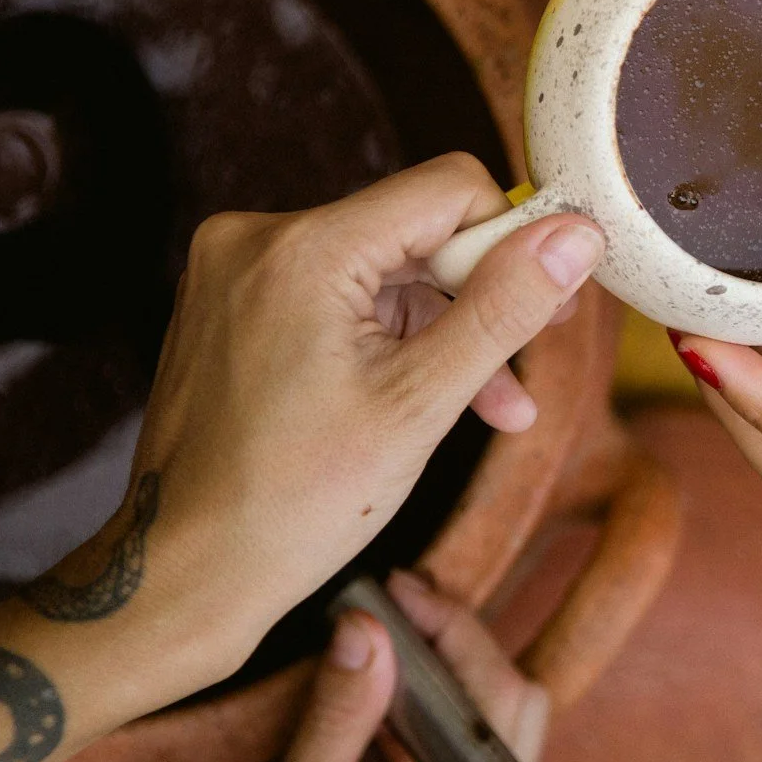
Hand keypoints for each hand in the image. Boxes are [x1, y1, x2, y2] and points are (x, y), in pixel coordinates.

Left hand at [121, 154, 603, 679]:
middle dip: (477, 297)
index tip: (546, 303)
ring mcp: (235, 271)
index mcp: (302, 249)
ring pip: (379, 268)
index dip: (510, 241)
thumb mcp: (423, 402)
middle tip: (526, 361)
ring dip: (437, 329)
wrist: (186, 573)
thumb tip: (574, 237)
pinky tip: (421, 397)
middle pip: (412, 228)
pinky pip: (335, 295)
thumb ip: (505, 308)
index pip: (447, 188)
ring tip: (487, 405)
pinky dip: (384, 339)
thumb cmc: (292, 503)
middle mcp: (255, 238)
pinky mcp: (229, 303)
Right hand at [176, 572, 549, 761]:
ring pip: (490, 739)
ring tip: (385, 638)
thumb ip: (339, 715)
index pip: (498, 701)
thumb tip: (365, 629)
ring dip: (444, 684)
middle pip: (513, 712)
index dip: (455, 631)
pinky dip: (428, 726)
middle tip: (400, 605)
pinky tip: (379, 700)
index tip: (403, 589)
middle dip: (462, 648)